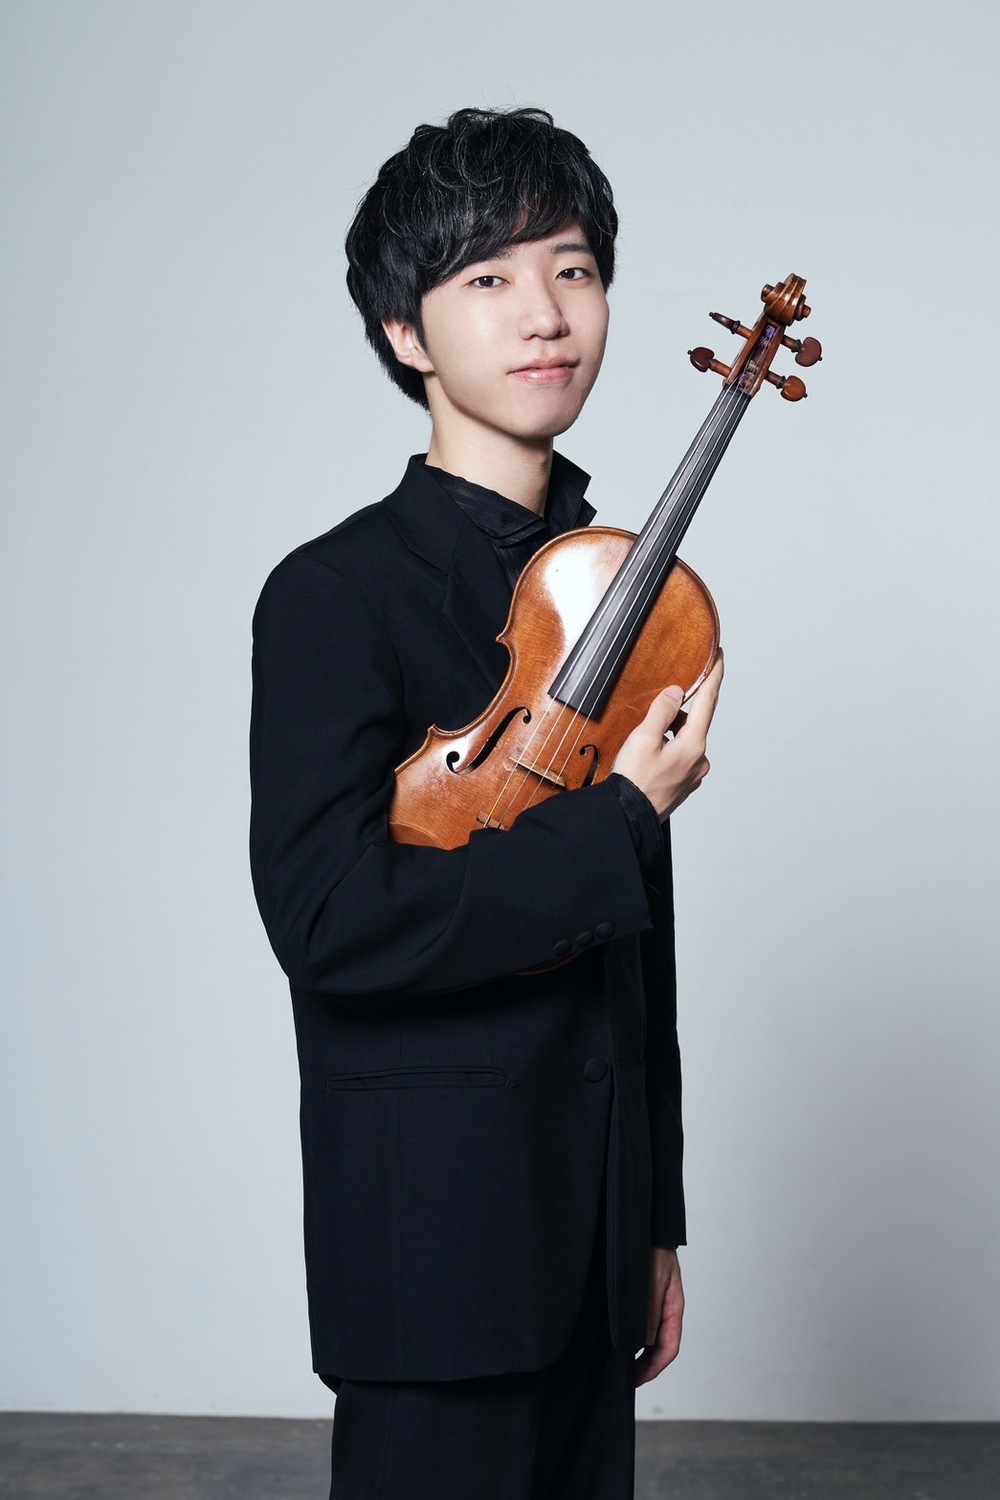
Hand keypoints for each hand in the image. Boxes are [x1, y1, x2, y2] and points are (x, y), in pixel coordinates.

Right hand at [612, 654, 723, 821]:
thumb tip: (676, 692)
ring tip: (644, 741)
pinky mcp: (683, 784)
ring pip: (685, 741)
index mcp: (693, 745)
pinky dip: (668, 749)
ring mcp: (693, 774)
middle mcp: (699, 760)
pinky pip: (680, 757)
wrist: (628, 817)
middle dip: (678, 711)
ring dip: (670, 733)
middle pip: (694, 722)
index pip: (708, 702)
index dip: (714, 676)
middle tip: (656, 707)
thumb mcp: (644, 738)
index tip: (720, 657)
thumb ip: (662, 711)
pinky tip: (649, 755)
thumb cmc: (634, 781)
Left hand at [634, 1246, 684, 1386]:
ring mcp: (656, 1306)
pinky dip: (635, 1339)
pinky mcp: (644, 1300)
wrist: (646, 1230)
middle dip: (647, 1366)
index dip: (654, 1367)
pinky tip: (622, 1342)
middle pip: (661, 1347)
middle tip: (628, 1379)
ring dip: (641, 1355)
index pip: (669, 1347)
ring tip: (624, 1366)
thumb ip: (651, 1309)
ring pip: (652, 1339)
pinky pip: (643, 1326)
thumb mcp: (653, 1280)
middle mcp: (666, 1311)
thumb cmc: (654, 1250)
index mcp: (673, 1308)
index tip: (638, 1378)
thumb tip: (645, 1341)